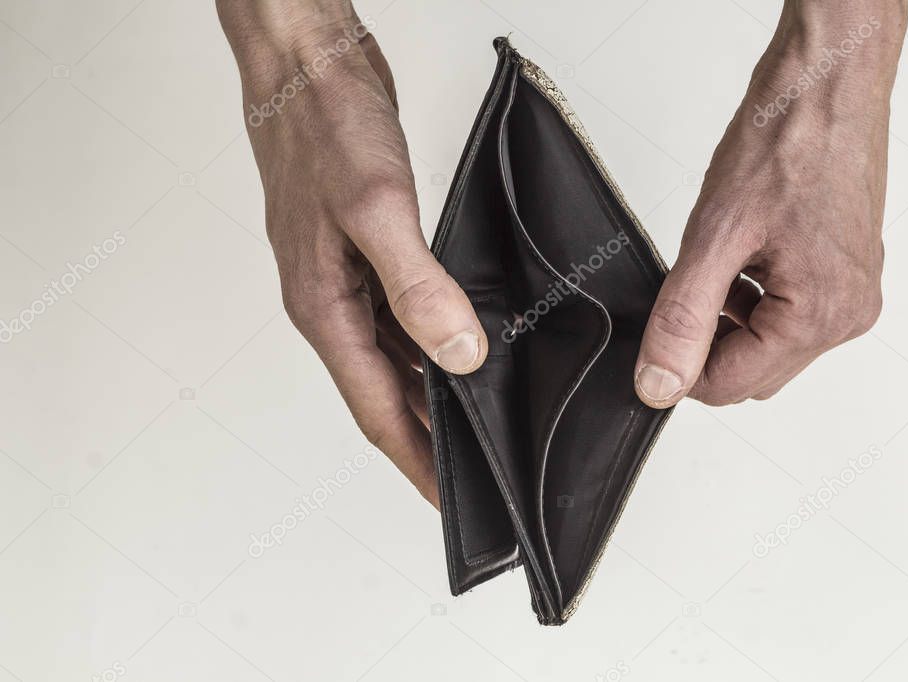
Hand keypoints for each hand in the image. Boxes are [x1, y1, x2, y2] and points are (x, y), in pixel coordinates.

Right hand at [217, 1, 487, 504]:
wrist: (305, 61)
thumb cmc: (323, 124)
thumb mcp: (376, 208)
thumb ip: (416, 287)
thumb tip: (456, 354)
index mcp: (325, 307)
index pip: (376, 409)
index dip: (416, 459)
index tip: (450, 500)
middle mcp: (333, 302)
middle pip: (386, 392)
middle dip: (429, 438)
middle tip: (476, 474)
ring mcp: (348, 277)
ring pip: (396, 357)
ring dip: (433, 392)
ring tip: (478, 425)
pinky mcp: (367, 249)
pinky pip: (402, 316)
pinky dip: (432, 341)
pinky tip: (464, 347)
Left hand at [634, 0, 907, 407]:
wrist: (825, 84)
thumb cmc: (787, 142)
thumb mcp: (715, 236)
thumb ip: (683, 320)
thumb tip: (659, 383)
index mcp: (822, 315)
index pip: (733, 384)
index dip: (681, 370)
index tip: (654, 339)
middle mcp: (848, 314)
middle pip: (755, 372)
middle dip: (709, 344)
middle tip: (681, 293)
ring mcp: (852, 293)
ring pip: (771, 344)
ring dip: (730, 321)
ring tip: (715, 264)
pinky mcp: (846, 272)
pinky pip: (790, 313)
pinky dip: (753, 300)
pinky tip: (738, 257)